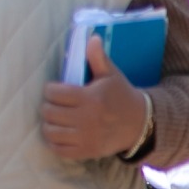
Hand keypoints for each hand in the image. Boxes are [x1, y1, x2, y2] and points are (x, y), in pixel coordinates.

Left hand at [38, 36, 151, 161]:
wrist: (141, 125)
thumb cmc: (121, 97)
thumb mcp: (111, 75)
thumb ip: (98, 58)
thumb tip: (92, 38)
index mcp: (90, 98)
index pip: (53, 92)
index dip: (52, 90)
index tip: (59, 90)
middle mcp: (86, 119)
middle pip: (48, 112)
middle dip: (50, 106)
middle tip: (58, 105)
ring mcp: (85, 137)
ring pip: (50, 131)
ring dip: (51, 124)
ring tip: (58, 119)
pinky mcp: (86, 151)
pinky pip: (58, 149)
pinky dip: (56, 142)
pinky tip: (63, 133)